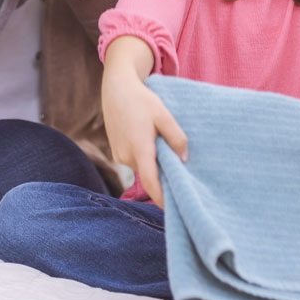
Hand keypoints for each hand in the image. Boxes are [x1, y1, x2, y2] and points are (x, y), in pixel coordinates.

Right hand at [101, 37, 187, 207]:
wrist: (116, 88)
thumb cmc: (141, 100)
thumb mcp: (164, 115)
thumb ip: (176, 138)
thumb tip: (183, 159)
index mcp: (140, 148)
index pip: (151, 182)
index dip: (162, 199)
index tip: (175, 211)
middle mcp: (127, 155)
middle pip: (149, 175)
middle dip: (164, 175)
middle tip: (181, 171)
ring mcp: (120, 154)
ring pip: (143, 167)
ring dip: (154, 163)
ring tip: (164, 147)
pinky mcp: (117, 150)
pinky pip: (135, 160)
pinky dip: (145, 157)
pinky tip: (150, 141)